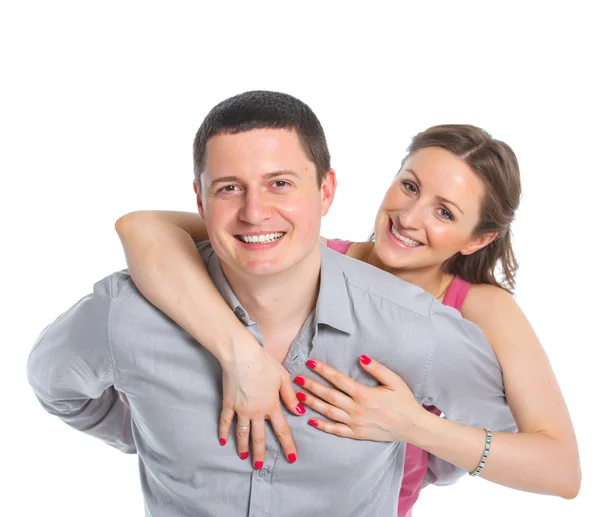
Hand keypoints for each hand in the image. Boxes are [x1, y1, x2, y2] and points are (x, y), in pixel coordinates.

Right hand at [218, 334, 303, 467]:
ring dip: (242, 447)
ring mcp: (240, 409)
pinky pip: (225, 421)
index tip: (291, 459)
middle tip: (259, 466)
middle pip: (259, 437)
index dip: (287, 445)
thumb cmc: (264, 363)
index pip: (282, 430)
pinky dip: (223, 432)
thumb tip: (298, 412)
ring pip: (242, 433)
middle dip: (260, 453)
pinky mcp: (228, 403)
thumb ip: (290, 397)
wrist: (241, 355)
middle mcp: (256, 411)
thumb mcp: (283, 377)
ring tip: (243, 457)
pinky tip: (223, 441)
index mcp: (272, 405)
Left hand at [294, 355, 423, 441]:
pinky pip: (336, 430)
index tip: (311, 363)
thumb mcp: (394, 381)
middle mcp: (357, 409)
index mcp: (364, 394)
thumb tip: (361, 357)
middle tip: (297, 378)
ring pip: (329, 412)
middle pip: (329, 395)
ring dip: (313, 403)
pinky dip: (322, 426)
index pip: (338, 380)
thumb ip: (377, 369)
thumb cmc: (405, 401)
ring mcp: (355, 423)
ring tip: (299, 395)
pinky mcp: (357, 434)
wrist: (413, 427)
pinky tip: (311, 420)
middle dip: (311, 386)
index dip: (323, 370)